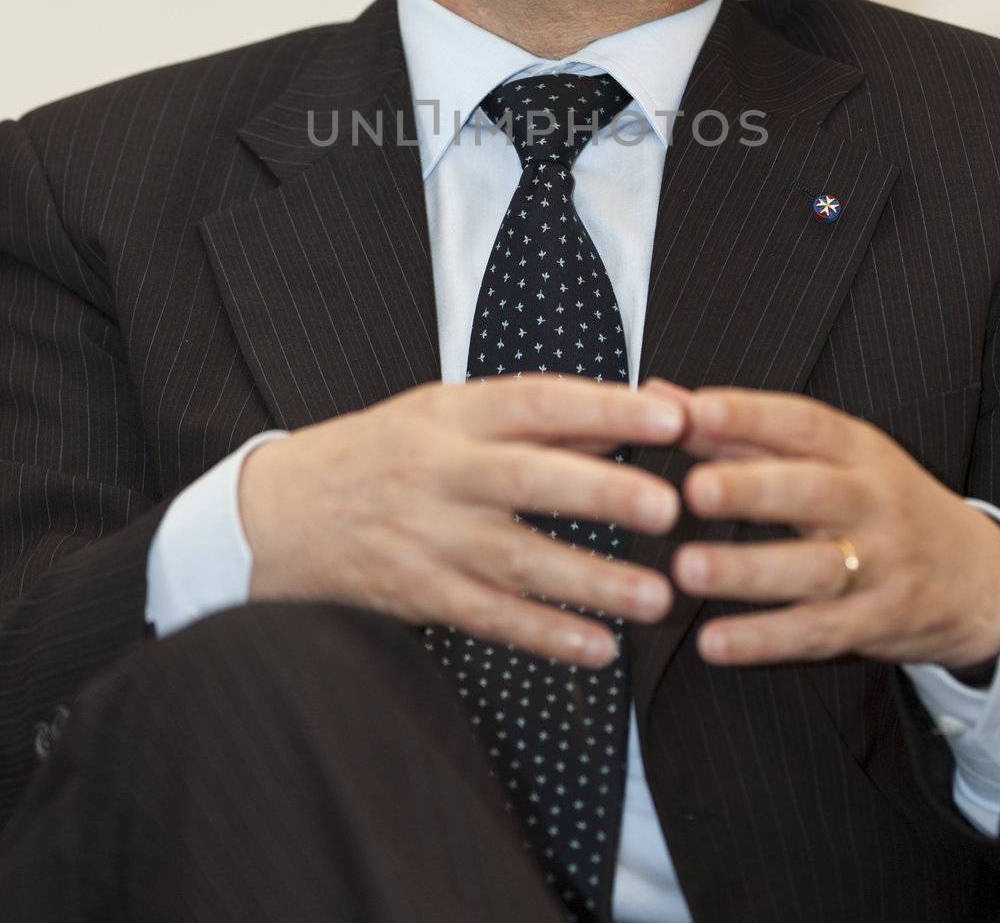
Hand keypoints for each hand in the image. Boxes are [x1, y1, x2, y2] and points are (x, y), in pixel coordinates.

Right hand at [239, 375, 684, 667]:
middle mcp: (440, 471)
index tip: (669, 420)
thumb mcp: (445, 411)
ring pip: (517, 560)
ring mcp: (427, 536)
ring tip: (656, 599)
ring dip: (591, 582)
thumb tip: (634, 411)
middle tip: (669, 510)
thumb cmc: (382, 451)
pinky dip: (546, 636)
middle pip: (528, 479)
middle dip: (602, 493)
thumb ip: (538, 416)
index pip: (538, 402)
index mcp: (453, 414)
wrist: (279, 513)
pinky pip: (490, 618)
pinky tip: (599, 649)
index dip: (605, 409)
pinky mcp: (418, 594)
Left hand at [662, 387, 999, 669]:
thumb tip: (658, 399)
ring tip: (686, 569)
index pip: (802, 423)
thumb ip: (740, 431)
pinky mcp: (877, 623)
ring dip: (748, 571)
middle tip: (693, 491)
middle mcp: (871, 501)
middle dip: (752, 490)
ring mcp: (879, 565)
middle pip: (811, 492)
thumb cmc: (879, 502)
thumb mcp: (829, 455)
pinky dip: (765, 641)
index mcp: (856, 449)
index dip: (749, 416)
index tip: (694, 413)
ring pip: (813, 568)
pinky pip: (818, 634)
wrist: (978, 577)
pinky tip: (713, 643)